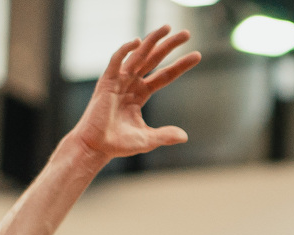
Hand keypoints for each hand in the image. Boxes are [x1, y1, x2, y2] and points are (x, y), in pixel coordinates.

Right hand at [70, 27, 200, 160]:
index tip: (197, 55)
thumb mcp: (147, 139)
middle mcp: (131, 83)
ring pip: (138, 55)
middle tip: (186, 32)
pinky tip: (138, 42)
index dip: (180, 65)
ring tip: (167, 28)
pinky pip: (116, 61)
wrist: (96, 147)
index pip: (165, 75)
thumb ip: (165, 136)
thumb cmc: (118, 143)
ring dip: (152, 41)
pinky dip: (126, 50)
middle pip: (154, 59)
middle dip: (169, 45)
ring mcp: (118, 81)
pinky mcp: (106, 82)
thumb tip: (185, 136)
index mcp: (141, 94)